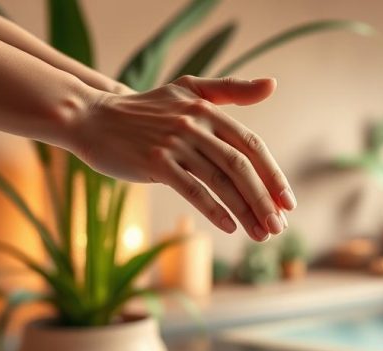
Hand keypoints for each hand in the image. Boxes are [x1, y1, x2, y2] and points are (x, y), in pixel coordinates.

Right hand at [70, 76, 295, 240]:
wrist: (93, 118)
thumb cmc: (147, 109)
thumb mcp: (189, 91)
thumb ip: (230, 90)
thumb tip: (272, 85)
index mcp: (208, 109)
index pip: (251, 145)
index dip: (272, 175)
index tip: (288, 202)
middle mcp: (194, 124)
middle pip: (240, 166)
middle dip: (264, 199)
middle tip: (279, 226)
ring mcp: (174, 143)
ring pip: (220, 181)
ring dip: (244, 211)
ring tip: (260, 234)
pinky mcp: (155, 162)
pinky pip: (192, 190)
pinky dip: (214, 210)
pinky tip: (229, 227)